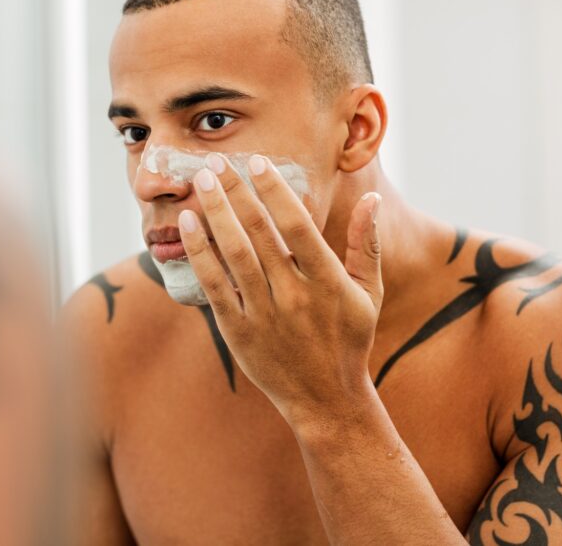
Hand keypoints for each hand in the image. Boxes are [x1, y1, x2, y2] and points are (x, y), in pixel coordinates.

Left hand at [178, 153, 382, 427]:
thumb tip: (373, 197)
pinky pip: (214, 286)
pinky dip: (200, 253)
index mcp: (328, 282)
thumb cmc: (349, 340)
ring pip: (233, 254)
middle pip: (259, 233)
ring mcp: (264, 315)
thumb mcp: (369, 293)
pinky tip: (188, 225)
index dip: (275, 190)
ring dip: (215, 213)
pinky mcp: (238, 332)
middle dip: (236, 192)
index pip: (297, 225)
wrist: (325, 400)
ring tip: (200, 182)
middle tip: (217, 161)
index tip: (257, 162)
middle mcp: (294, 296)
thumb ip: (367, 243)